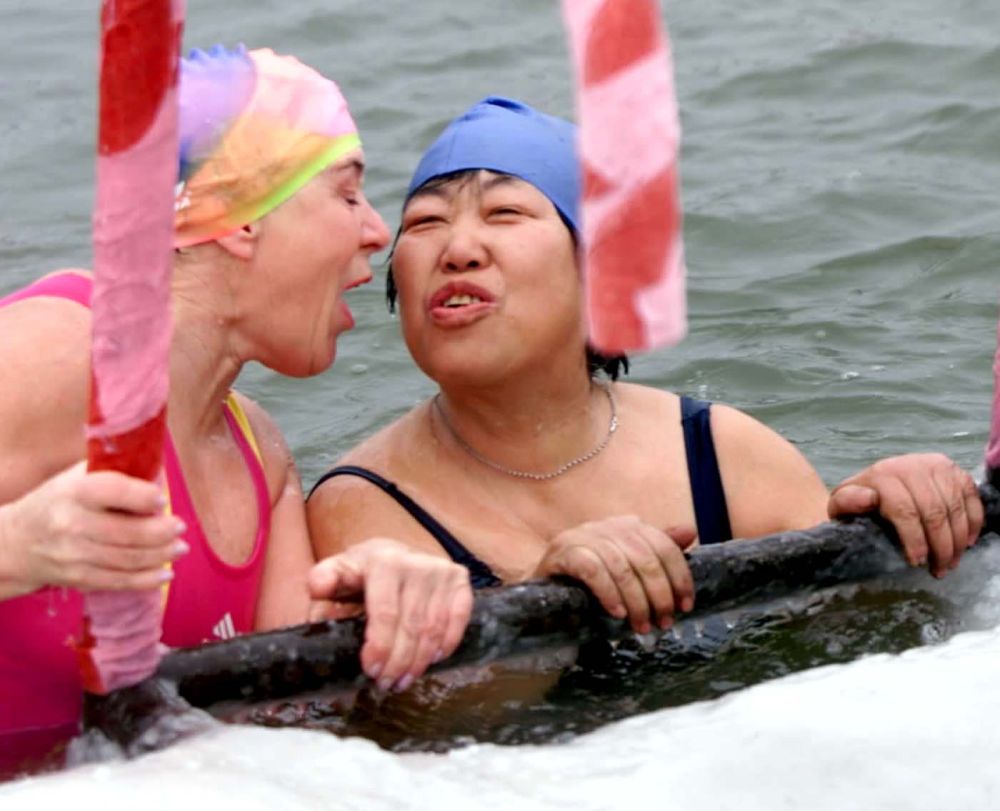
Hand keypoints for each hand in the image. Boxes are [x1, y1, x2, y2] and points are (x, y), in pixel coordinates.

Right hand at [0, 462, 186, 598]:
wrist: (17, 542)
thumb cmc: (59, 501)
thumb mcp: (77, 477)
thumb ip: (114, 472)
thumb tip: (159, 474)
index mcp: (74, 492)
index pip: (113, 491)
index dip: (142, 496)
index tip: (161, 500)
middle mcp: (72, 524)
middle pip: (127, 532)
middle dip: (162, 532)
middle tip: (181, 527)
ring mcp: (74, 556)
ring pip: (128, 559)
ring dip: (161, 555)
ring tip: (180, 547)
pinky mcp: (79, 579)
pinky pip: (119, 582)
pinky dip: (147, 579)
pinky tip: (165, 573)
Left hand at [307, 538, 472, 691]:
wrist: (396, 552)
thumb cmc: (363, 571)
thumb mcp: (338, 571)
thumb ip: (323, 581)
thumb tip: (319, 595)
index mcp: (383, 561)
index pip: (385, 613)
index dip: (380, 647)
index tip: (371, 671)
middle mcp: (416, 563)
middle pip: (411, 626)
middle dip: (398, 663)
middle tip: (386, 684)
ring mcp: (442, 570)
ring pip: (434, 628)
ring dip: (419, 662)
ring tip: (404, 681)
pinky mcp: (459, 579)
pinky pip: (458, 619)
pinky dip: (447, 644)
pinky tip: (433, 660)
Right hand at [534, 516, 695, 633]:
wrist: (544, 590)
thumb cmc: (592, 582)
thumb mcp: (629, 569)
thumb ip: (658, 552)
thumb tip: (690, 531)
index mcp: (626, 525)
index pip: (663, 546)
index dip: (679, 577)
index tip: (686, 606)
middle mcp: (606, 525)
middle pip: (645, 558)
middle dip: (658, 595)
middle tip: (663, 623)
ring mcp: (582, 536)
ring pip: (621, 567)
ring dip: (636, 601)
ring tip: (640, 626)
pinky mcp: (562, 551)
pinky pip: (592, 570)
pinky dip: (608, 593)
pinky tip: (616, 613)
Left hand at [828, 453, 982, 577]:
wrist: (874, 484)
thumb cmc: (857, 503)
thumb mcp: (841, 505)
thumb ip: (846, 504)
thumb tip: (868, 499)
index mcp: (883, 475)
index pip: (905, 510)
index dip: (914, 540)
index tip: (916, 563)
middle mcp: (911, 465)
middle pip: (935, 512)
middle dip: (940, 547)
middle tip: (938, 570)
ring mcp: (936, 465)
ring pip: (955, 508)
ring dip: (957, 541)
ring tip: (950, 563)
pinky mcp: (954, 471)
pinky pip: (971, 497)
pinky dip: (973, 522)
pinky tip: (967, 543)